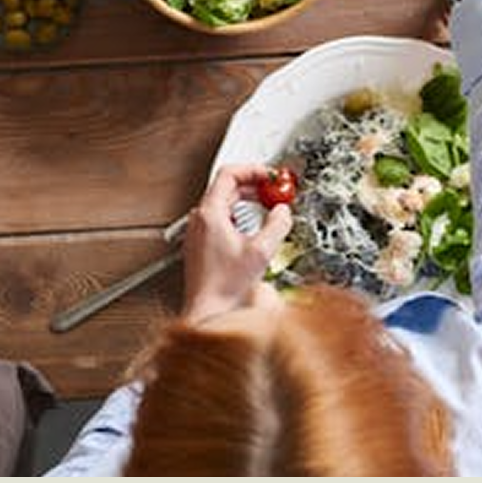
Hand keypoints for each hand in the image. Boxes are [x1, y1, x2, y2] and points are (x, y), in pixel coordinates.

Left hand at [178, 164, 293, 325]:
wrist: (208, 312)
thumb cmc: (225, 287)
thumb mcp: (261, 251)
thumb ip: (277, 224)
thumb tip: (283, 211)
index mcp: (210, 213)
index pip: (229, 174)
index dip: (253, 170)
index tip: (270, 175)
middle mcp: (200, 219)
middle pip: (227, 186)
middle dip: (254, 185)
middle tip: (273, 189)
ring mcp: (198, 231)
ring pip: (223, 202)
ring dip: (247, 200)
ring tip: (266, 205)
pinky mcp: (200, 244)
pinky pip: (220, 218)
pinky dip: (238, 215)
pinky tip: (253, 227)